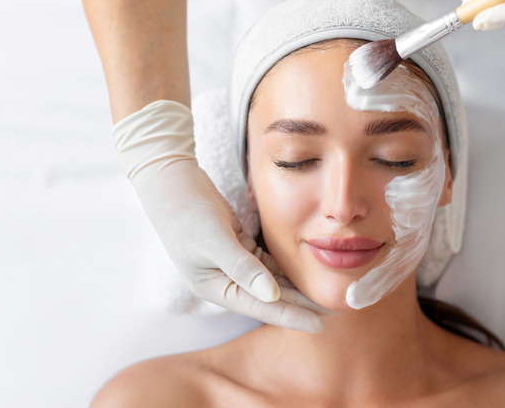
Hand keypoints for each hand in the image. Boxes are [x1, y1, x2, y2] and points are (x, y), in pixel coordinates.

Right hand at [114, 100, 326, 332]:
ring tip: (324, 295)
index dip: (292, 316)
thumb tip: (271, 295)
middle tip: (333, 310)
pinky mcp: (239, 246)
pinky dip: (285, 268)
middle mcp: (224, 280)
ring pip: (271, 282)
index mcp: (215, 287)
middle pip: (269, 298)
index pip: (261, 307)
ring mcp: (232, 264)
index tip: (320, 324)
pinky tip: (306, 271)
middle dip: (300, 305)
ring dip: (295, 289)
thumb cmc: (186, 211)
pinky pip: (268, 264)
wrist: (171, 180)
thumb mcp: (215, 239)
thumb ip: (243, 268)